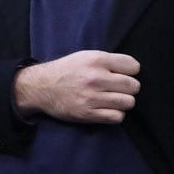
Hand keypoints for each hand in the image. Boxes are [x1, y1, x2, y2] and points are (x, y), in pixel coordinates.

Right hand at [14, 51, 139, 123]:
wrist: (40, 87)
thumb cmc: (66, 71)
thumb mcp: (85, 56)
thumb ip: (108, 61)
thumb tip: (133, 71)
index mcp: (96, 60)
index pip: (133, 66)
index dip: (129, 71)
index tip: (121, 74)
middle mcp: (95, 78)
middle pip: (133, 86)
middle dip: (128, 88)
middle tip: (116, 89)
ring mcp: (91, 97)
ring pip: (128, 102)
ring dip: (122, 102)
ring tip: (111, 99)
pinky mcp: (87, 114)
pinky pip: (117, 117)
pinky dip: (115, 114)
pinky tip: (106, 109)